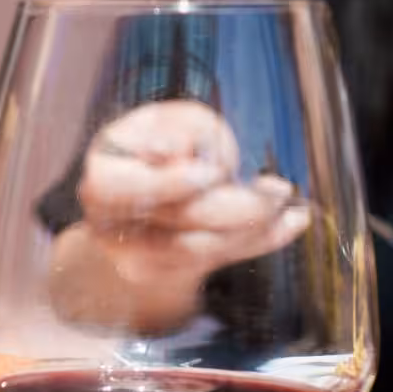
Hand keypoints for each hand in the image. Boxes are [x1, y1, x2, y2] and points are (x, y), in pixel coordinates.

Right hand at [76, 100, 309, 284]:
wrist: (145, 185)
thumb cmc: (164, 140)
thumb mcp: (177, 119)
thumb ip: (190, 131)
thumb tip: (196, 158)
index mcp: (103, 172)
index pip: (124, 187)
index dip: (171, 181)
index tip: (214, 172)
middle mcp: (106, 219)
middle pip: (173, 219)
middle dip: (235, 206)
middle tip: (277, 190)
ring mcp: (128, 252)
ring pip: (197, 249)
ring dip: (251, 229)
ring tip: (287, 206)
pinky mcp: (156, 272)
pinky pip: (213, 262)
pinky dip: (256, 243)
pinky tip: (289, 223)